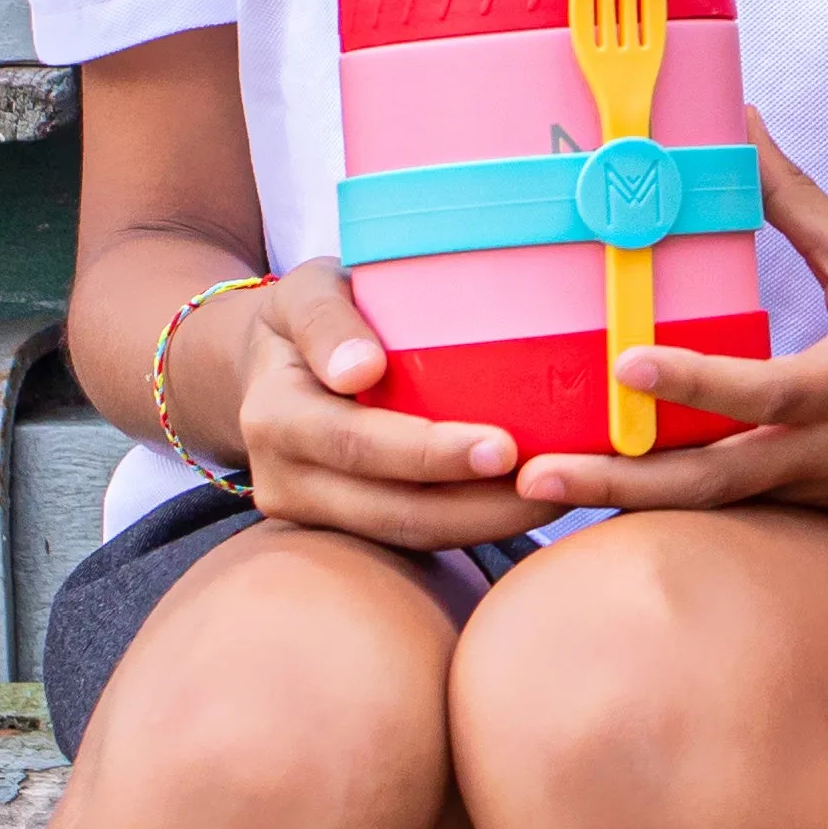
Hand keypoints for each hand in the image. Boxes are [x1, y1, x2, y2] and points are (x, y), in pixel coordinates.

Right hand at [228, 261, 559, 550]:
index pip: (357, 444)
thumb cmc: (308, 315)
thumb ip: (327, 320)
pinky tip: (529, 500)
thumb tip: (360, 370)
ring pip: (409, 535)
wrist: (268, 366)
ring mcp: (312, 514)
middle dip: (479, 506)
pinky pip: (413, 536)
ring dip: (488, 524)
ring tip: (559, 494)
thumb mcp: (307, 292)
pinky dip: (473, 523)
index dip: (430, 453)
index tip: (503, 447)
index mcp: (275, 415)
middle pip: (391, 509)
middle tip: (555, 482)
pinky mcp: (343, 529)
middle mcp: (284, 479)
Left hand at [514, 135, 827, 530]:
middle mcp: (820, 452)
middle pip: (708, 481)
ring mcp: (804, 494)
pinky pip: (718, 514)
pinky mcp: (797, 515)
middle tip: (538, 473)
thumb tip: (743, 125)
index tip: (628, 363)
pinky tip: (592, 493)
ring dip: (620, 502)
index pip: (762, 388)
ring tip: (538, 491)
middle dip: (619, 481)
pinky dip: (656, 505)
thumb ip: (801, 206)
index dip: (695, 379)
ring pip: (701, 509)